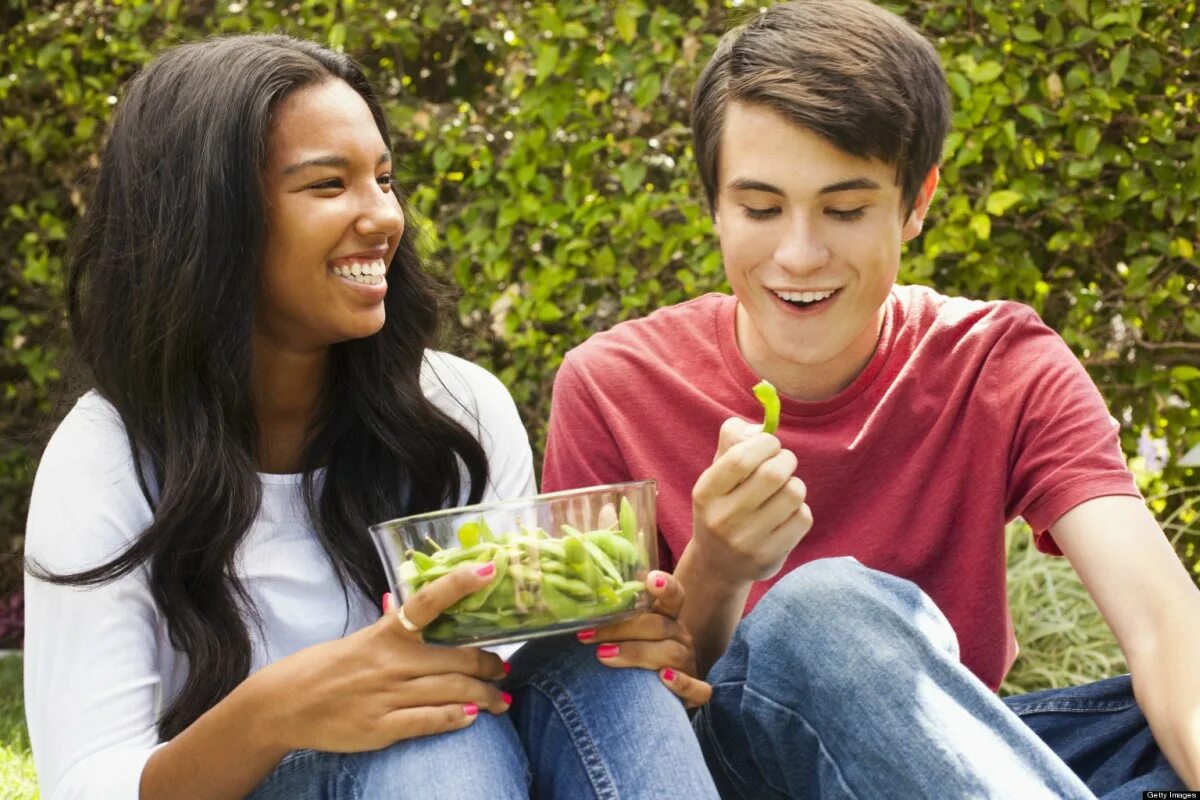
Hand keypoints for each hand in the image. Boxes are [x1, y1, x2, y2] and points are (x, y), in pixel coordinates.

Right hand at [245, 563, 509, 753]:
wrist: (283, 705)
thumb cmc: (326, 667)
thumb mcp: (360, 638)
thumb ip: (391, 625)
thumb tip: (405, 601)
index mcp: (386, 633)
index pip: (428, 601)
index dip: (460, 583)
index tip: (490, 569)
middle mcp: (391, 662)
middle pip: (458, 658)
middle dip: (490, 664)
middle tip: (504, 668)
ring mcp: (387, 696)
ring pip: (453, 692)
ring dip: (485, 696)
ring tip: (500, 699)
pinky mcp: (381, 727)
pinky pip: (431, 721)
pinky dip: (458, 718)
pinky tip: (474, 717)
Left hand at [577, 569, 712, 707]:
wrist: (659, 697)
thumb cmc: (636, 662)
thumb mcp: (627, 637)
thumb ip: (613, 621)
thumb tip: (580, 607)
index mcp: (667, 619)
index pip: (673, 597)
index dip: (666, 586)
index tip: (651, 579)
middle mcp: (681, 638)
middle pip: (659, 626)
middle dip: (622, 628)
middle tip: (588, 635)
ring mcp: (690, 664)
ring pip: (671, 653)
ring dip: (636, 652)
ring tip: (604, 655)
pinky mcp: (696, 692)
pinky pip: (698, 688)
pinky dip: (682, 682)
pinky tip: (664, 677)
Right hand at [691, 417, 812, 582]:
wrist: (717, 565)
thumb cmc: (721, 507)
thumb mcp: (715, 475)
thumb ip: (731, 442)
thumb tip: (760, 426)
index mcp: (705, 493)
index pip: (741, 458)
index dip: (765, 443)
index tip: (770, 443)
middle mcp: (722, 519)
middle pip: (773, 474)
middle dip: (786, 459)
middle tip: (783, 462)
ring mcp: (746, 541)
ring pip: (793, 494)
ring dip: (795, 484)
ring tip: (785, 488)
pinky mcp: (769, 556)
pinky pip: (803, 518)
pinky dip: (800, 509)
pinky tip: (786, 513)